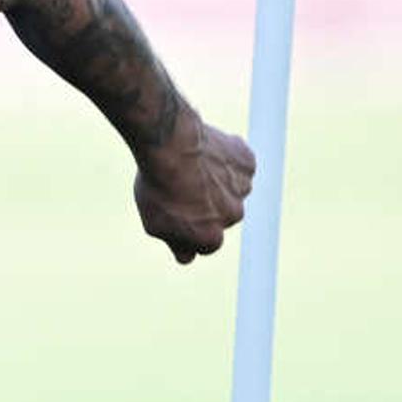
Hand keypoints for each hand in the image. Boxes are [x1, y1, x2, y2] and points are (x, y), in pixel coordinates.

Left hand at [134, 117, 255, 263]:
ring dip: (217, 182)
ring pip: (232, 190)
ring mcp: (242, 189)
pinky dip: (228, 161)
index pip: (206, 243)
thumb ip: (176, 243)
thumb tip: (187, 258)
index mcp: (211, 237)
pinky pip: (240, 166)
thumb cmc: (157, 185)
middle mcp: (233, 216)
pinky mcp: (247, 163)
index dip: (189, 227)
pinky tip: (207, 153)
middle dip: (206, 204)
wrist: (170, 143)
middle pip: (221, 215)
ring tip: (191, 167)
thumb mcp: (155, 223)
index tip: (175, 211)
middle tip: (181, 185)